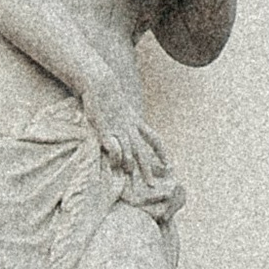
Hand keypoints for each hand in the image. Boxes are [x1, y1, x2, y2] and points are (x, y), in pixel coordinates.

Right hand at [80, 63, 167, 186]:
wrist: (100, 82)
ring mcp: (118, 129)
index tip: (168, 164)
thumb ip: (124, 117)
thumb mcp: (120, 106)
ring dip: (131, 166)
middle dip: (147, 170)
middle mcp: (130, 127)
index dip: (161, 152)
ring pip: (129, 152)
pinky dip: (116, 157)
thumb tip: (124, 127)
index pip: (154, 139)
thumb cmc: (107, 93)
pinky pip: (114, 147)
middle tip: (151, 186)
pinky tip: (115, 166)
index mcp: (135, 122)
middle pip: (142, 151)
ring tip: (131, 179)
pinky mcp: (105, 129)